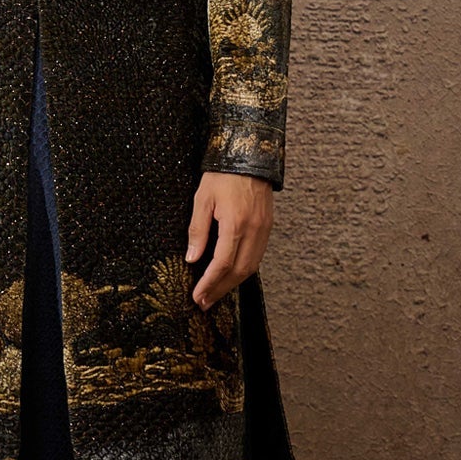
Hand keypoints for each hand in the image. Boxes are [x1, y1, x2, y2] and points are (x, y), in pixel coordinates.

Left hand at [185, 171, 272, 308]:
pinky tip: (230, 276)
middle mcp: (254, 230)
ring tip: (215, 294)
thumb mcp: (202, 199)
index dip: (209, 283)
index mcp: (236, 223)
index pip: (222, 263)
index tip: (197, 296)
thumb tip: (192, 259)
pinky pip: (257, 256)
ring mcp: (264, 230)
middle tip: (204, 303)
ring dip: (232, 284)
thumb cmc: (222, 175)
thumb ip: (198, 230)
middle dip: (220, 290)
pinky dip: (243, 270)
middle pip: (238, 271)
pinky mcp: (267, 227)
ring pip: (250, 267)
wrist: (250, 156)